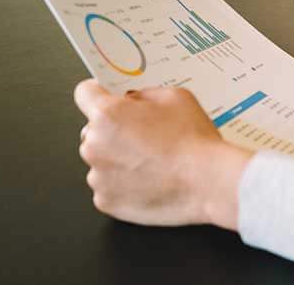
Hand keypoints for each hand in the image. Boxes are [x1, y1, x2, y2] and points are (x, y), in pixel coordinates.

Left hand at [74, 80, 251, 228]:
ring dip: (118, 159)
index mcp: (107, 115)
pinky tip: (150, 180)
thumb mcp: (176, 97)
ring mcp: (98, 177)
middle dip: (113, 130)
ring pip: (101, 160)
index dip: (99, 93)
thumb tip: (132, 101)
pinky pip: (108, 187)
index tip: (108, 97)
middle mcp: (94, 145)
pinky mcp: (106, 201)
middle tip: (144, 136)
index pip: (84, 93)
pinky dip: (124, 184)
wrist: (209, 183)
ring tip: (152, 162)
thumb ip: (144, 94)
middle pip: (93, 131)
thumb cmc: (194, 141)